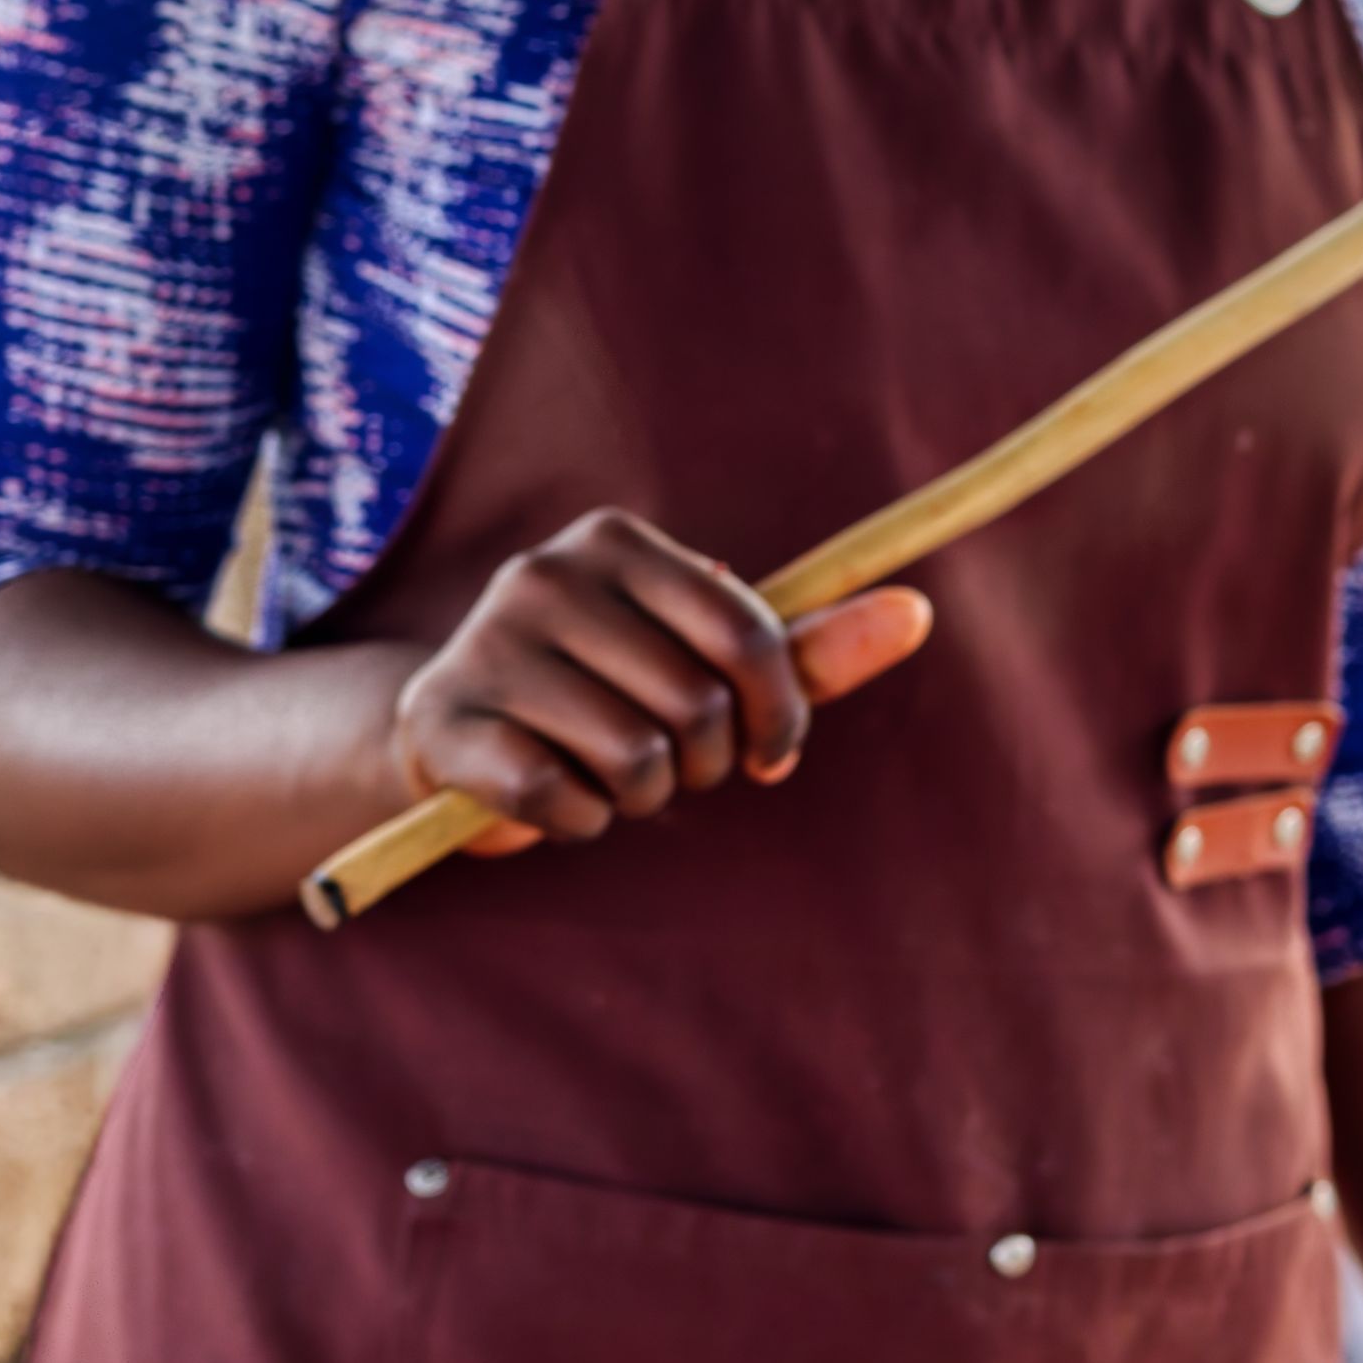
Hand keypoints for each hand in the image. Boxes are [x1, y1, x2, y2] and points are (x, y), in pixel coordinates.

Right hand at [384, 510, 926, 853]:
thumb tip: (918, 613)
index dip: (780, 716)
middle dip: (703, 763)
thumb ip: (806, 646)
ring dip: (643, 798)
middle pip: (695, 706)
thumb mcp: (704, 658)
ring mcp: (484, 644)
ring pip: (634, 760)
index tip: (772, 757)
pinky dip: (579, 824)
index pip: (748, 637)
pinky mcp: (444, 722)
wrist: (451, 729)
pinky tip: (558, 800)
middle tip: (669, 765)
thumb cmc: (605, 690)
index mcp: (616, 539)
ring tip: (611, 778)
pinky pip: (559, 801)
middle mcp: (544, 573)